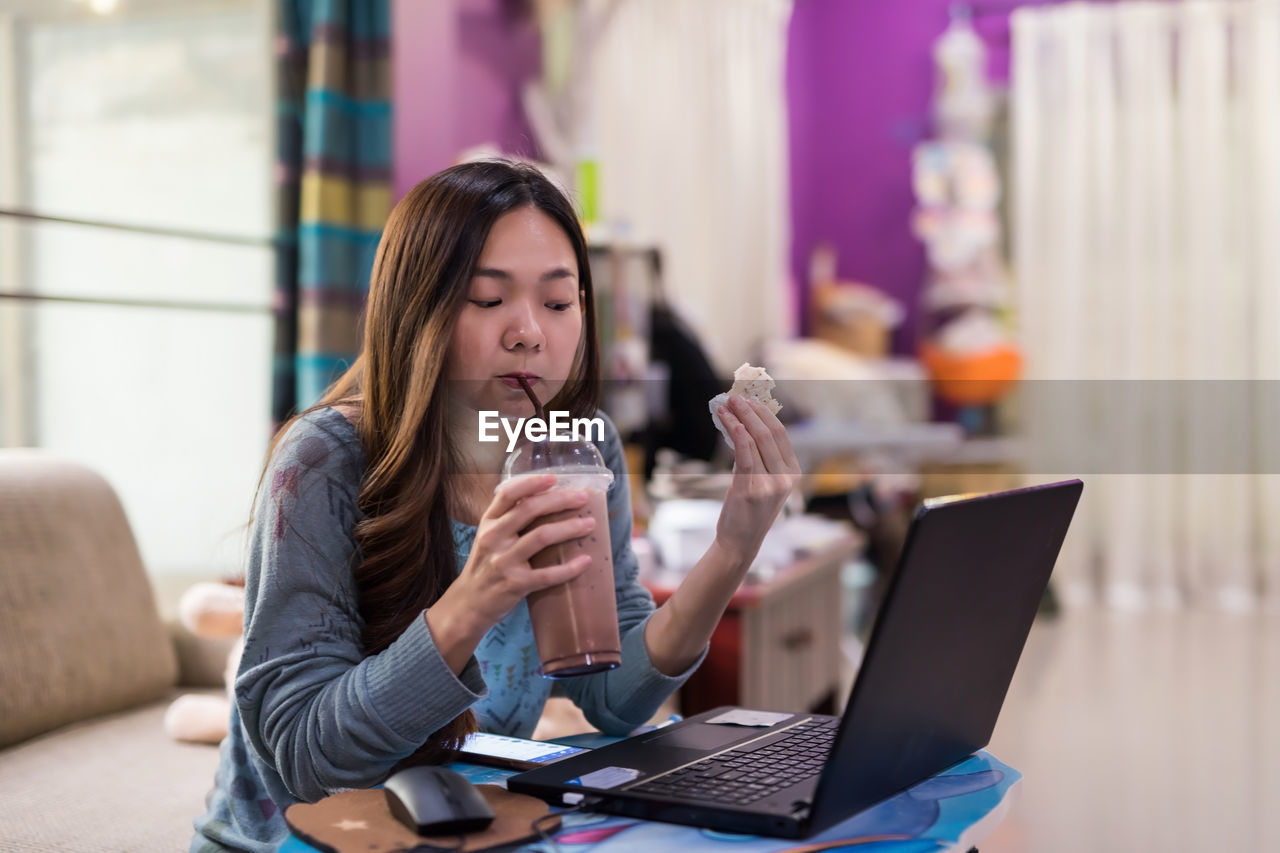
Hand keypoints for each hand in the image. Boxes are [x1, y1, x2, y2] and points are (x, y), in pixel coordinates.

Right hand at [437, 474, 593, 638]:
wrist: (469, 603)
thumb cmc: (486, 566)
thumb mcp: (488, 537)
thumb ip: (508, 519)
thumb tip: (544, 498)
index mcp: (488, 523)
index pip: (508, 494)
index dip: (532, 482)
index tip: (554, 477)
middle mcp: (493, 538)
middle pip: (529, 509)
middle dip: (560, 500)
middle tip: (582, 497)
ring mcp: (503, 561)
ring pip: (542, 536)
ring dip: (570, 528)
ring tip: (589, 524)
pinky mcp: (515, 584)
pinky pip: (547, 574)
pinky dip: (569, 568)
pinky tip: (585, 561)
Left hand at [713, 395, 801, 568]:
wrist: (740, 541)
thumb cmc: (748, 509)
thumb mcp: (761, 480)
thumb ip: (757, 455)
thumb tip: (740, 423)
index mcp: (793, 472)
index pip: (780, 434)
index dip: (764, 413)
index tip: (748, 399)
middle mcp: (787, 477)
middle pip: (769, 433)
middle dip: (750, 412)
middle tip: (734, 398)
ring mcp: (771, 484)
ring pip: (755, 440)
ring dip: (738, 419)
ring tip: (725, 406)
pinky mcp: (752, 489)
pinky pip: (745, 454)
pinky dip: (736, 434)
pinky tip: (728, 422)